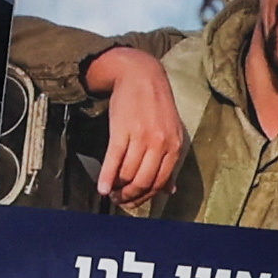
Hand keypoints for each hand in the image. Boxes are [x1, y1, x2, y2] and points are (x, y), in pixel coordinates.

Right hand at [91, 48, 183, 201]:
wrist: (141, 76)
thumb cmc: (156, 105)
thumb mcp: (171, 132)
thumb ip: (171, 161)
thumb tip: (171, 190)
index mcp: (175, 147)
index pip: (160, 182)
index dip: (145, 197)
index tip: (133, 202)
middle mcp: (161, 144)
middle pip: (144, 182)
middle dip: (130, 196)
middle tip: (120, 201)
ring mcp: (142, 137)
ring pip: (129, 174)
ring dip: (117, 188)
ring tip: (110, 192)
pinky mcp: (123, 131)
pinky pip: (114, 160)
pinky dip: (106, 177)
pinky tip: (101, 188)